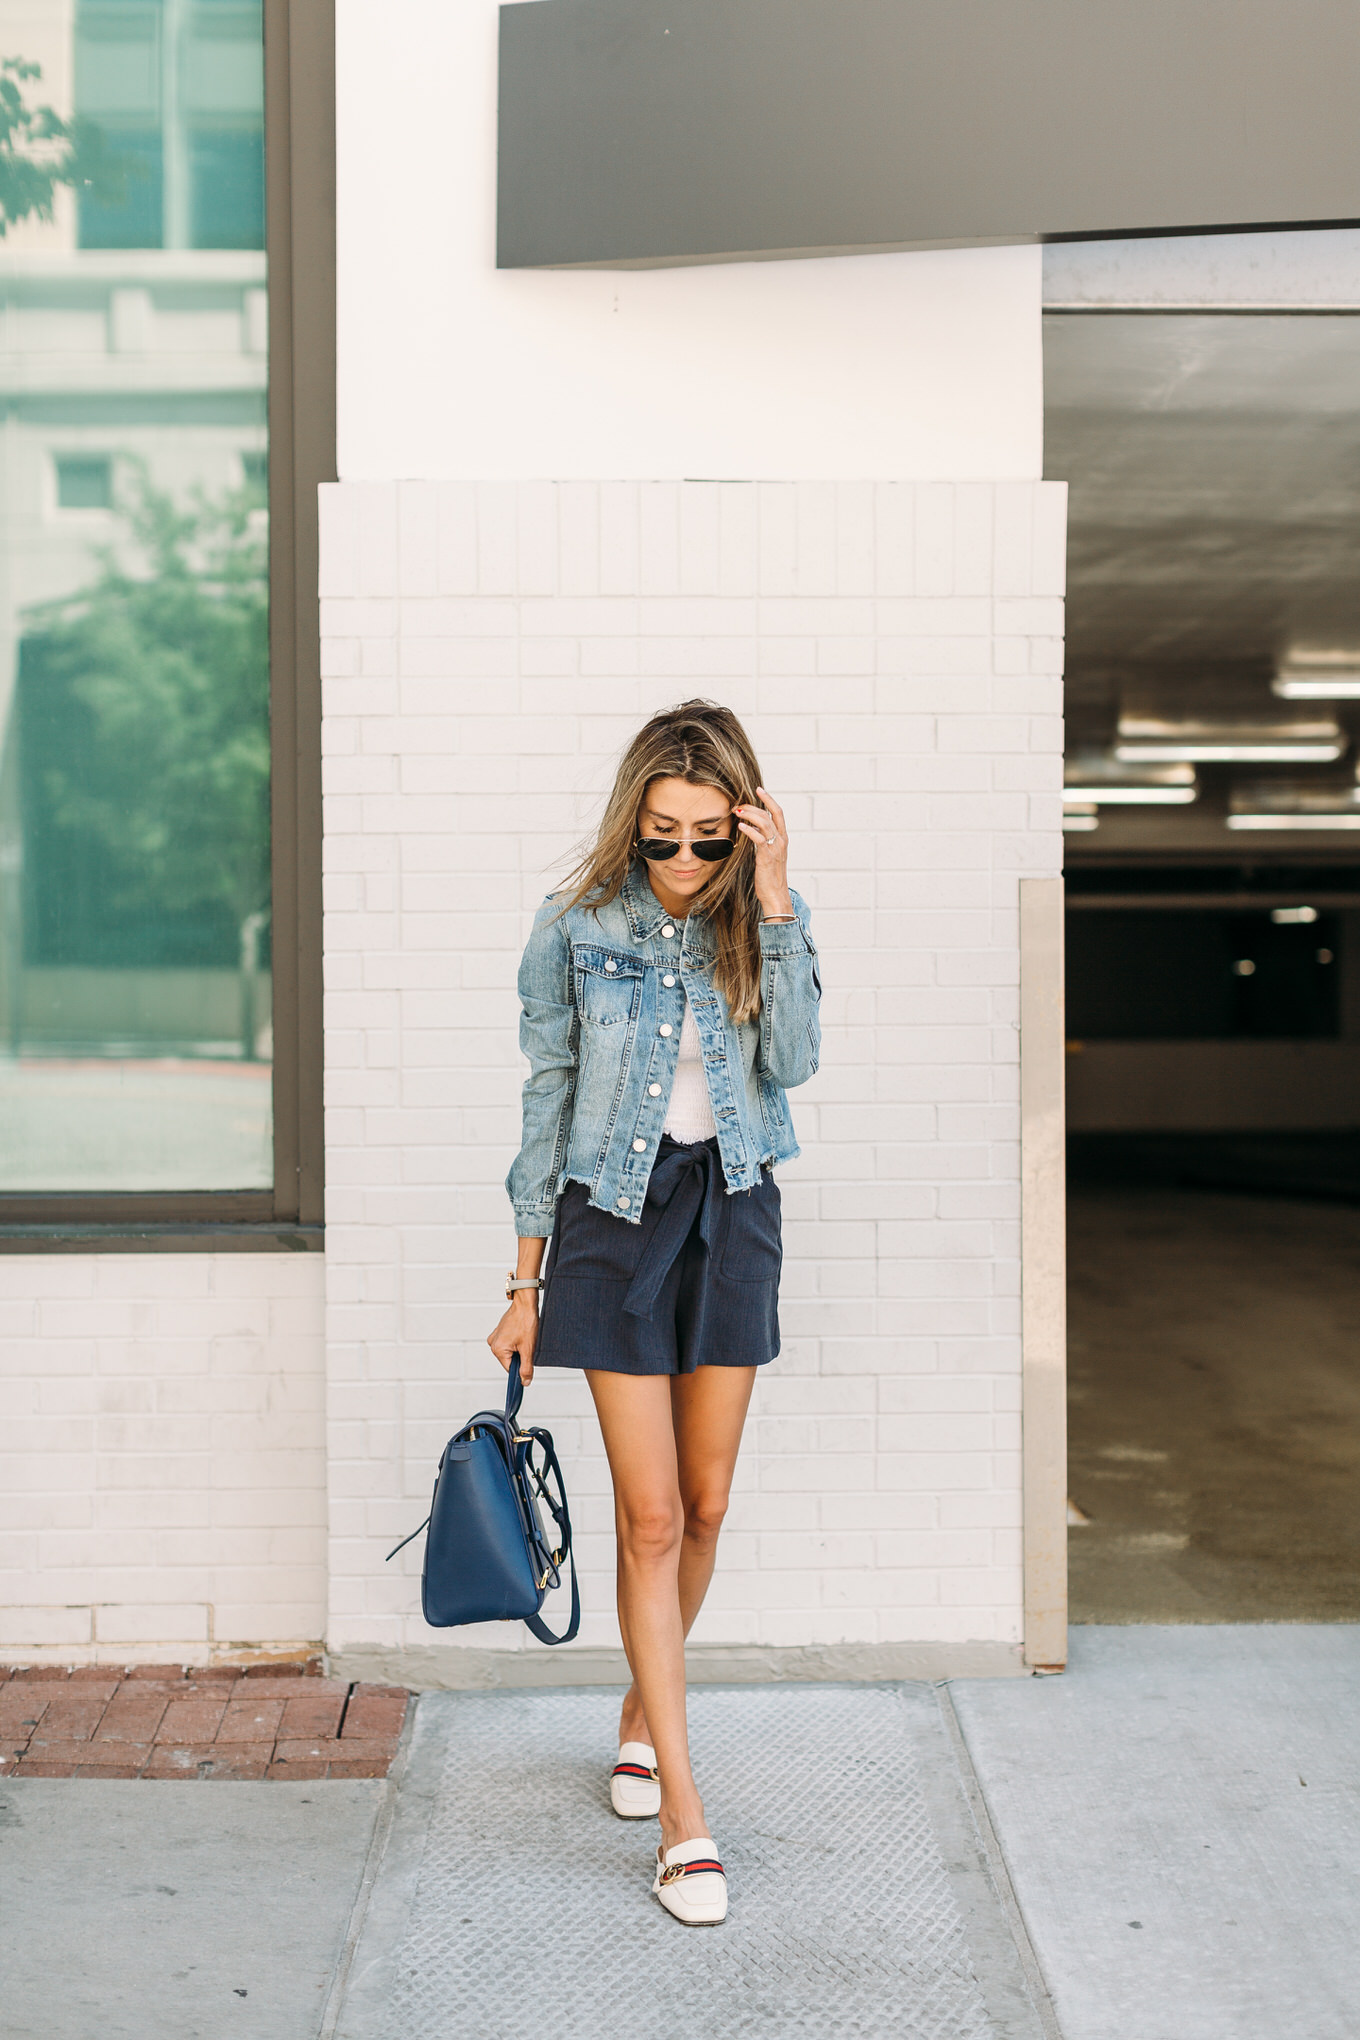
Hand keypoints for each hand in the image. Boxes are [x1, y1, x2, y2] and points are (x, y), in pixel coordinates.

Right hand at [488, 1294, 539, 1383]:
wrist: (525, 1303)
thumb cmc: (526, 1321)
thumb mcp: (528, 1348)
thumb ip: (526, 1368)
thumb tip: (525, 1381)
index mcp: (497, 1349)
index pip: (510, 1369)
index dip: (521, 1369)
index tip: (529, 1364)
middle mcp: (493, 1344)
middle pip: (509, 1361)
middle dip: (520, 1356)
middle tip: (528, 1345)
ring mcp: (495, 1337)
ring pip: (510, 1352)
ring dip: (519, 1349)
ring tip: (524, 1338)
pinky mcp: (499, 1332)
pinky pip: (508, 1344)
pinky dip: (516, 1342)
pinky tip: (522, 1334)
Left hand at [733, 787, 792, 919]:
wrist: (776, 895)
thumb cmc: (770, 877)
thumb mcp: (768, 855)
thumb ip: (763, 840)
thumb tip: (751, 828)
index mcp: (783, 838)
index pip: (778, 812)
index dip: (769, 799)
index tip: (758, 789)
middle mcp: (781, 841)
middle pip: (770, 815)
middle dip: (754, 806)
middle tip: (739, 805)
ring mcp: (775, 849)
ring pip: (765, 823)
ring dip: (750, 815)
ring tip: (737, 811)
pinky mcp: (767, 857)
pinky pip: (759, 839)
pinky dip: (750, 831)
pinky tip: (740, 827)